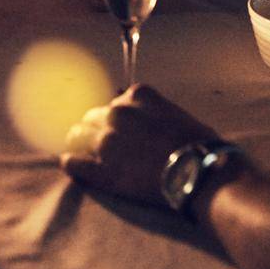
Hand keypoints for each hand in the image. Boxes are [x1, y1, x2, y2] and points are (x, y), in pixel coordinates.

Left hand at [61, 85, 216, 205]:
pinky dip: (71, 163)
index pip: (115, 102)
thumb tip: (147, 116)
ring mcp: (106, 141)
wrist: (201, 172)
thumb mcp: (177, 114)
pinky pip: (74, 163)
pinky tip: (69, 163)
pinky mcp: (101, 169)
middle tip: (102, 142)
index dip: (118, 117)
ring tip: (78, 149)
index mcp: (136, 96)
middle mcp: (117, 113)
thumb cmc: (199, 145)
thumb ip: (153, 111)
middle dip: (97, 128)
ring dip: (78, 142)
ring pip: (77, 135)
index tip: (120, 126)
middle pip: (93, 116)